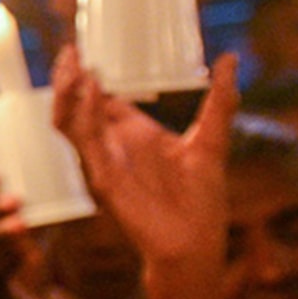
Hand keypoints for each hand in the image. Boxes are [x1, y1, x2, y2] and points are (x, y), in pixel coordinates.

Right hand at [52, 46, 240, 269]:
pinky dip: (85, 115)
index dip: (88, 78)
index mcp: (134, 137)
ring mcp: (104, 164)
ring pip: (70, 122)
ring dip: (67, 93)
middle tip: (70, 51)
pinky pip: (86, 143)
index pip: (100, 101)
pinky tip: (93, 90)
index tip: (82, 52)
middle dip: (68, 79)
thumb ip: (220, 101)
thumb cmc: (202, 204)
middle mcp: (113, 149)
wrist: (195, 247)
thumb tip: (230, 59)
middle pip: (76, 107)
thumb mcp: (212, 141)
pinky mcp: (103, 180)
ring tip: (73, 65)